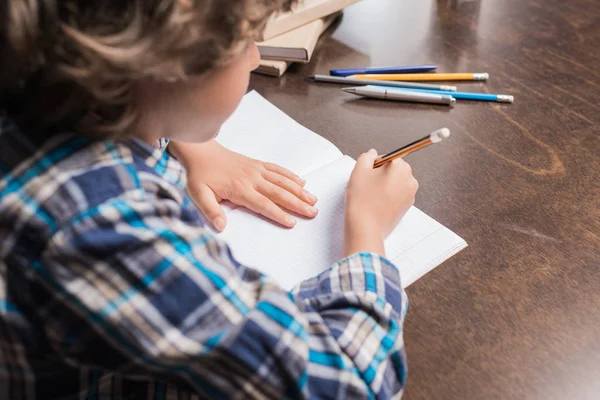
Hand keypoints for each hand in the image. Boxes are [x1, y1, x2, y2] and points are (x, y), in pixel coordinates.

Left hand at [169, 140, 317, 230]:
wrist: (200, 151)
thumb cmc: (200, 175)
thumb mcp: (198, 195)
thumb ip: (211, 211)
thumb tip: (221, 226)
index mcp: (240, 189)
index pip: (263, 205)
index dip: (278, 214)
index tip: (292, 222)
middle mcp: (252, 179)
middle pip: (279, 193)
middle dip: (298, 204)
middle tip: (313, 213)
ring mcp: (257, 170)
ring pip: (282, 181)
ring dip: (299, 191)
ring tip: (314, 200)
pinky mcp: (257, 164)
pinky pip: (278, 169)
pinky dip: (291, 176)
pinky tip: (302, 182)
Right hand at [344, 149, 417, 255]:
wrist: (366, 226)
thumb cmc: (362, 199)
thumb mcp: (359, 170)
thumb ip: (367, 156)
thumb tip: (373, 154)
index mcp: (399, 166)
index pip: (386, 158)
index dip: (374, 165)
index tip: (368, 175)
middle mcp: (409, 178)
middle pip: (394, 169)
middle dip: (382, 175)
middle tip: (368, 186)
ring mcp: (411, 193)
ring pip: (396, 182)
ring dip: (386, 185)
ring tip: (373, 196)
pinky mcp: (408, 206)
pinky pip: (398, 195)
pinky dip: (390, 196)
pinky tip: (378, 203)